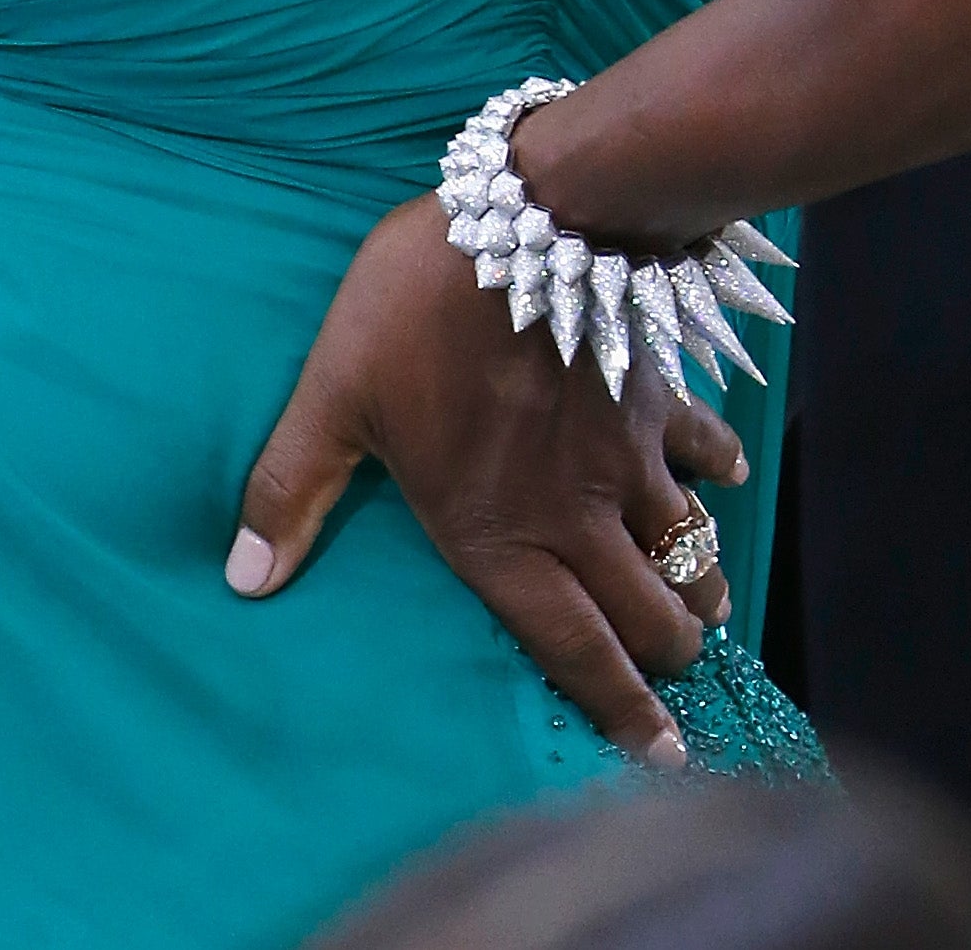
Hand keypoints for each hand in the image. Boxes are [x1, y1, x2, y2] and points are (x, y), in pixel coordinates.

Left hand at [224, 192, 748, 764]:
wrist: (527, 212)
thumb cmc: (418, 307)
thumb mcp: (336, 395)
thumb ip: (293, 490)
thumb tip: (244, 581)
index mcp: (498, 537)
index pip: (573, 652)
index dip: (623, 712)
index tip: (663, 757)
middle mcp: (578, 515)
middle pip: (649, 616)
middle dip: (667, 658)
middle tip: (671, 672)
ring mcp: (629, 457)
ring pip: (689, 548)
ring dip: (698, 585)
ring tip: (701, 609)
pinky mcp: (657, 395)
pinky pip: (705, 448)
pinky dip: (720, 471)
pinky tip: (727, 478)